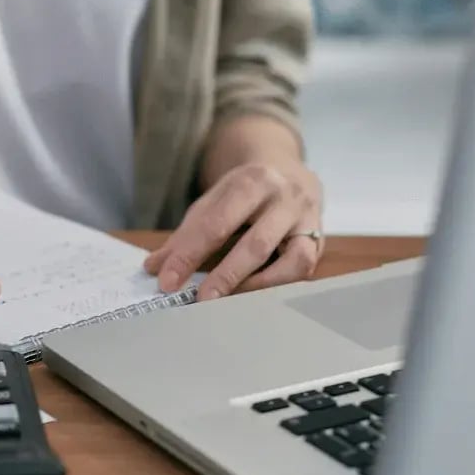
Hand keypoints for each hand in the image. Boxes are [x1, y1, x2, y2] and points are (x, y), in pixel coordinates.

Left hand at [144, 160, 323, 301]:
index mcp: (250, 181)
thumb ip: (185, 236)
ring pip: (290, 260)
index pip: (216, 224)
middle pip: (254, 243)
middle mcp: (284, 198)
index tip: (166, 281)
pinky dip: (278, 285)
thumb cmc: (244, 193)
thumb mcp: (212, 203)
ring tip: (228, 303)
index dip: (189, 256)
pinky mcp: (319, 240)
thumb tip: (154, 267)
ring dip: (257, 286)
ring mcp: (307, 220)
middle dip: (224, 276)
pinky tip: (252, 295)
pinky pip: (304, 269)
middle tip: (199, 300)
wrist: (288, 171)